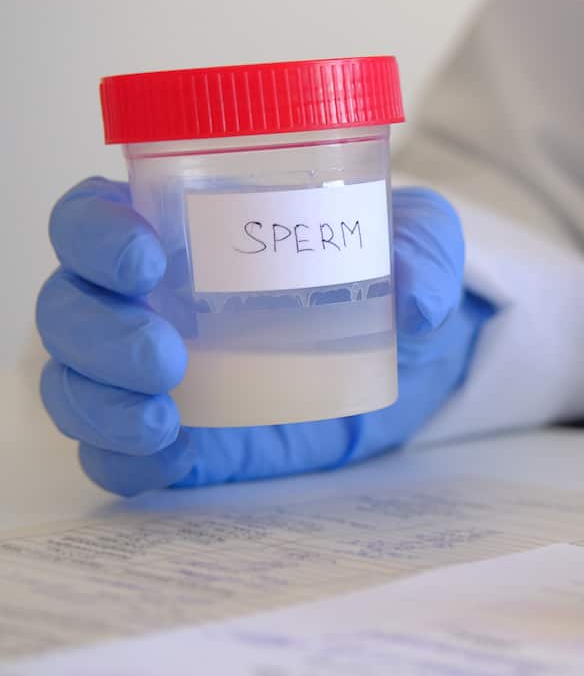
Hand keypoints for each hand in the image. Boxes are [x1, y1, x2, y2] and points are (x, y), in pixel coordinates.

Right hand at [37, 179, 490, 494]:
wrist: (413, 355)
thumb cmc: (392, 270)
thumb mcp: (422, 242)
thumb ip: (424, 251)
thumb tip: (413, 294)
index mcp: (181, 226)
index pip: (94, 217)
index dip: (94, 232)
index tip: (144, 255)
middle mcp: (148, 298)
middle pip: (68, 306)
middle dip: (96, 331)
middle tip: (164, 353)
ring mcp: (156, 374)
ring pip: (73, 383)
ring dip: (98, 402)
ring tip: (164, 419)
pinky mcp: (181, 440)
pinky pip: (115, 456)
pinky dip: (120, 458)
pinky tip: (165, 455)